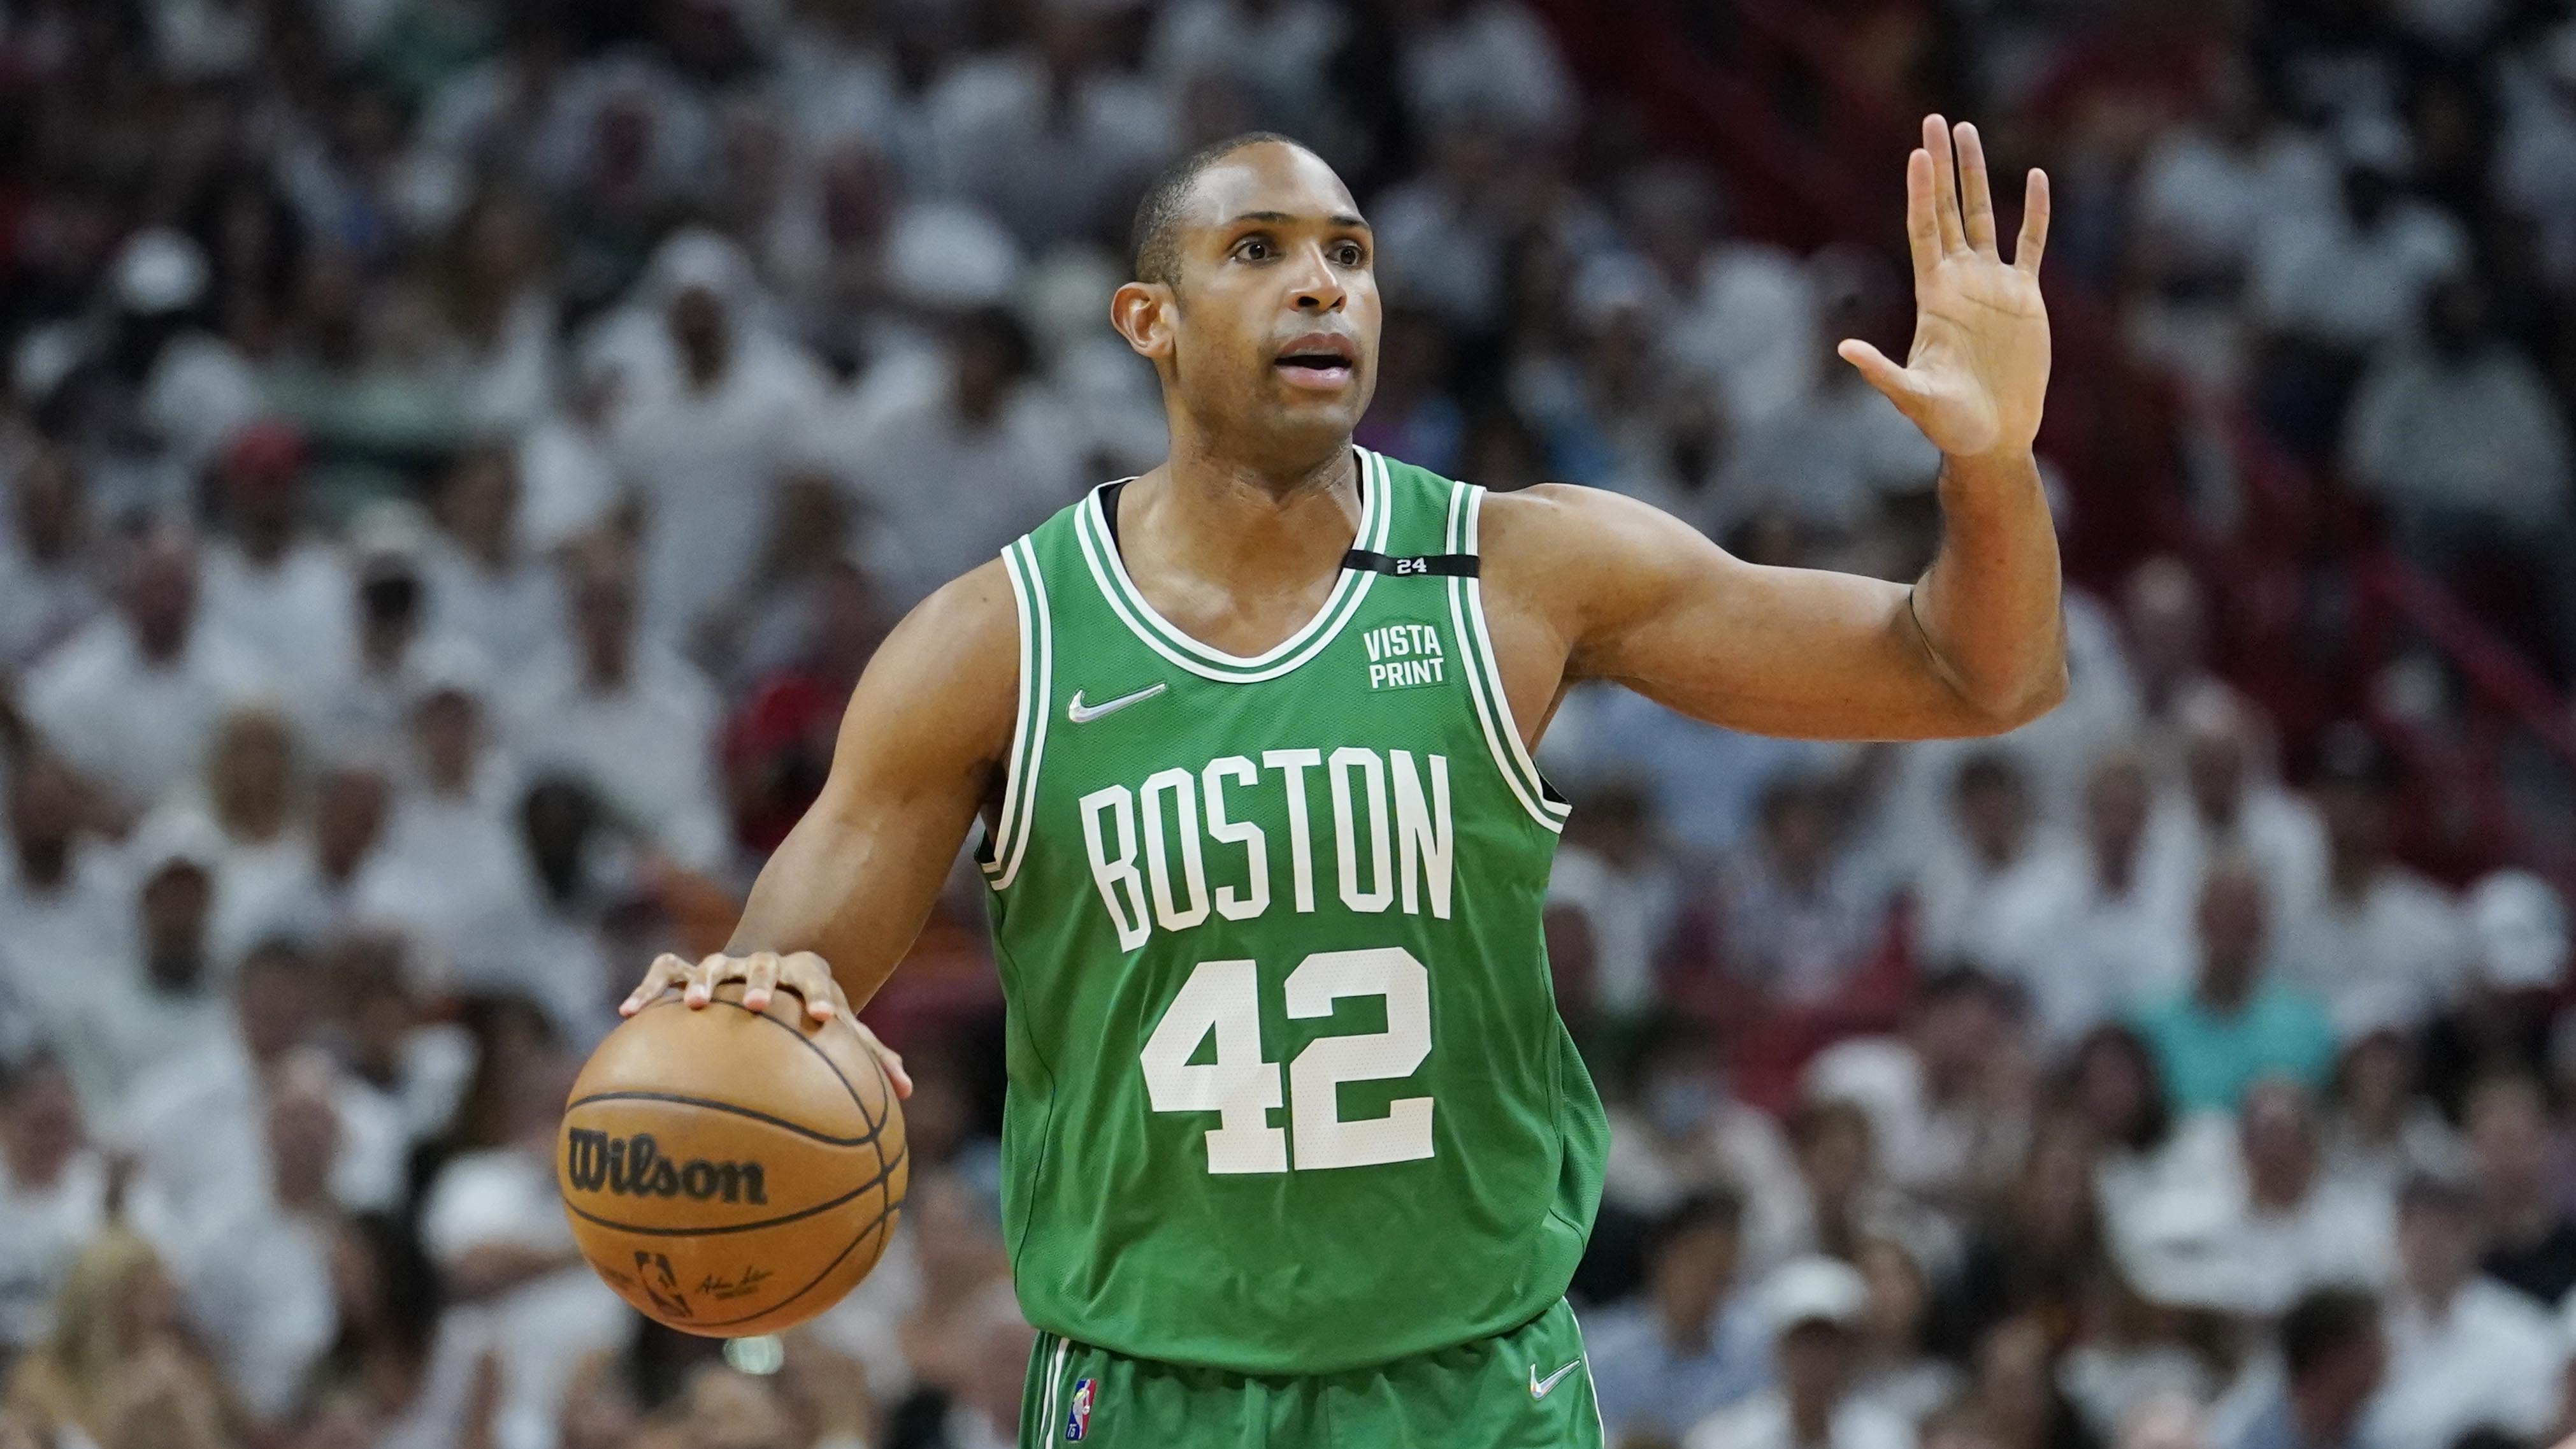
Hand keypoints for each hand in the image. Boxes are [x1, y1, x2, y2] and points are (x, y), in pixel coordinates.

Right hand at [620, 950, 912, 1096]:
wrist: (771, 970)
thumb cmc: (808, 1009)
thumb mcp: (840, 1027)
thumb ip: (870, 1054)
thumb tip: (908, 1092)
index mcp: (802, 974)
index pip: (813, 980)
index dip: (818, 997)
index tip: (823, 1019)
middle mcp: (761, 966)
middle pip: (760, 965)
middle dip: (758, 981)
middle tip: (756, 1003)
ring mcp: (722, 967)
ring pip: (708, 964)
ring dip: (701, 980)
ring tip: (693, 1004)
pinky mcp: (687, 972)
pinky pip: (663, 973)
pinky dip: (646, 989)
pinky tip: (628, 1012)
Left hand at [1838, 115, 2050, 460]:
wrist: (1990, 438)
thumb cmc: (1947, 423)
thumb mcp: (1911, 396)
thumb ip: (1881, 372)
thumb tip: (1845, 350)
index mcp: (1933, 296)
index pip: (1925, 230)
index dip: (1922, 192)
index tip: (1917, 153)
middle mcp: (1960, 282)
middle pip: (1950, 210)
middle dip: (1943, 167)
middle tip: (1935, 120)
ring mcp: (1992, 287)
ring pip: (1985, 217)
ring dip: (1978, 176)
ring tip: (1969, 131)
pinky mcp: (2025, 298)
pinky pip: (2031, 245)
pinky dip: (2035, 213)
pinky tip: (2037, 177)